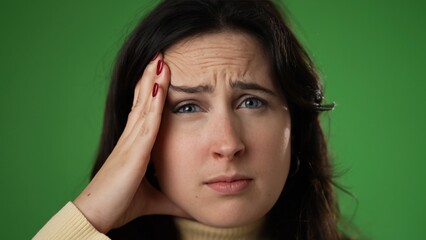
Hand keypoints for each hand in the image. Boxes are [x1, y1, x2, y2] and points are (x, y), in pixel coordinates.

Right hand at [73, 54, 187, 232]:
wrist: (98, 215)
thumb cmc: (120, 204)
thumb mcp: (154, 197)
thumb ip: (171, 196)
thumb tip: (190, 203)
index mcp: (134, 146)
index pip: (144, 112)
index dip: (150, 92)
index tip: (159, 75)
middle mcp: (131, 138)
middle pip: (142, 101)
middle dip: (150, 78)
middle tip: (159, 56)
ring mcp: (131, 142)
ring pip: (144, 105)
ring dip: (151, 81)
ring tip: (159, 60)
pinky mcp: (134, 151)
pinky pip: (147, 122)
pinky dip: (152, 102)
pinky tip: (159, 85)